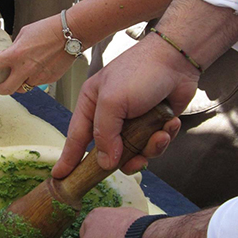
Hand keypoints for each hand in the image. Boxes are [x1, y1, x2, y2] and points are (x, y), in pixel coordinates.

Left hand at [0, 13, 75, 93]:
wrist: (72, 33)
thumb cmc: (47, 29)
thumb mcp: (24, 34)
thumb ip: (11, 49)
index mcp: (16, 54)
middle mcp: (25, 68)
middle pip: (5, 90)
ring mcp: (38, 76)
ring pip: (22, 89)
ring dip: (18, 83)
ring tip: (24, 70)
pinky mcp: (49, 80)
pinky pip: (36, 84)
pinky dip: (34, 78)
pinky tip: (40, 65)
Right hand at [52, 33, 197, 178]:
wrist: (177, 60)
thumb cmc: (141, 72)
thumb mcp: (112, 102)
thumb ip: (104, 133)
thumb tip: (104, 163)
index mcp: (92, 103)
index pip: (76, 136)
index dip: (69, 158)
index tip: (61, 177)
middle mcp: (110, 113)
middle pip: (108, 151)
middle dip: (123, 158)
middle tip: (133, 161)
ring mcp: (133, 120)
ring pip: (133, 152)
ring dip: (149, 148)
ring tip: (159, 135)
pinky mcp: (153, 124)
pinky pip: (153, 145)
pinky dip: (163, 138)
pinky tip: (169, 124)